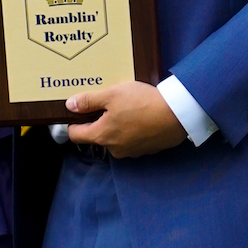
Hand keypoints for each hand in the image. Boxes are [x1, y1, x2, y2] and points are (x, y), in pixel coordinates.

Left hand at [66, 80, 186, 157]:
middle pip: (97, 136)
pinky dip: (134, 131)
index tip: (76, 114)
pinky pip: (133, 141)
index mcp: (102, 136)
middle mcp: (114, 149)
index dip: (73, 123)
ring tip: (129, 109)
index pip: (76, 135)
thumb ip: (88, 101)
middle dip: (100, 122)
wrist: (177, 114)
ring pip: (116, 139)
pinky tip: (142, 117)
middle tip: (108, 105)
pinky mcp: (147, 150)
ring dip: (118, 127)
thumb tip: (70, 106)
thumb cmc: (142, 103)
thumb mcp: (112, 95)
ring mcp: (132, 152)